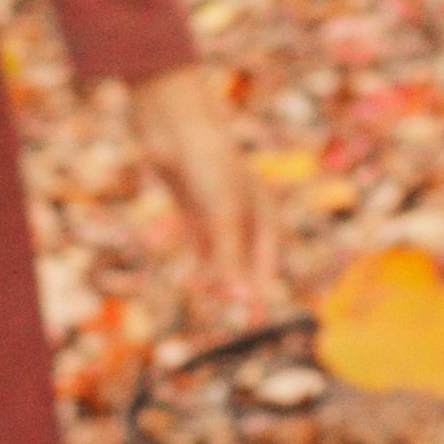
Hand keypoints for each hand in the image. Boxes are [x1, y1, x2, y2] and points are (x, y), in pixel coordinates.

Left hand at [124, 61, 272, 334]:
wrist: (176, 125)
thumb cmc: (209, 165)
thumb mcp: (222, 214)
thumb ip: (228, 257)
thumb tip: (237, 299)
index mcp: (262, 209)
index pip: (267, 256)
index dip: (261, 285)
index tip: (255, 316)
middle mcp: (242, 210)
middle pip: (245, 257)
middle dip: (241, 285)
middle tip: (238, 319)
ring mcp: (215, 208)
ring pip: (220, 252)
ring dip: (219, 276)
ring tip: (215, 303)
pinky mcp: (190, 206)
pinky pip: (199, 241)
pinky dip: (201, 260)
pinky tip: (198, 279)